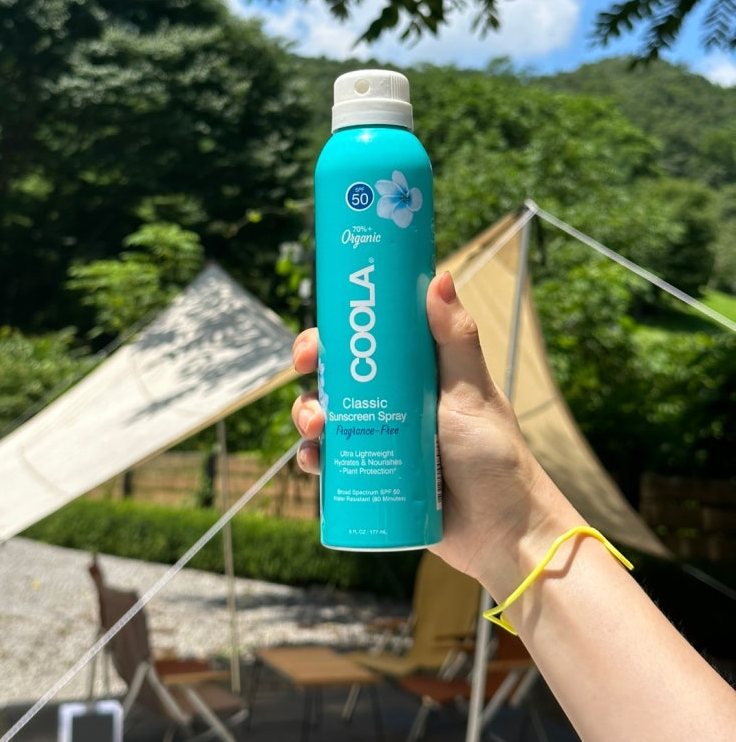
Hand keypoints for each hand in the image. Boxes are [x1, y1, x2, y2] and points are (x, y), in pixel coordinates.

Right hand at [291, 271, 575, 595]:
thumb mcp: (472, 392)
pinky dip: (313, 459)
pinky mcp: (373, 478)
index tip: (318, 340)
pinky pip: (331, 465)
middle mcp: (393, 402)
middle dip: (311, 374)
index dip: (334, 335)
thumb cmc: (496, 457)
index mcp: (415, 373)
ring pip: (327, 418)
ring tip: (316, 427)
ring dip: (306, 415)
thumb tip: (439, 275)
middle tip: (306, 375)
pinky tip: (312, 461)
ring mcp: (381, 440)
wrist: (503, 535)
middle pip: (337, 378)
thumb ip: (456, 338)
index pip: (366, 343)